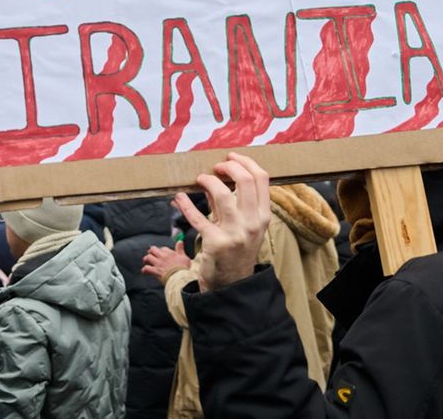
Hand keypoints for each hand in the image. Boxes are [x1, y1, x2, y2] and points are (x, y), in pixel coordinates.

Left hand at [142, 241, 191, 280]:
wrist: (180, 278)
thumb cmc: (184, 269)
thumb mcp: (184, 257)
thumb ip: (180, 249)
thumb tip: (180, 241)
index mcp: (170, 253)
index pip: (163, 248)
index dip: (162, 250)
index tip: (162, 253)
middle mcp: (163, 257)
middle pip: (153, 249)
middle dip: (151, 251)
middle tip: (150, 254)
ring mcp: (158, 264)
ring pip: (148, 257)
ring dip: (146, 259)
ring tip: (146, 261)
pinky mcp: (155, 271)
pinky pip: (146, 268)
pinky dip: (144, 269)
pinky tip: (145, 271)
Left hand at [172, 152, 269, 291]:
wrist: (232, 284)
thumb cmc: (237, 249)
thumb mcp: (243, 226)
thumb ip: (231, 203)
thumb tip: (215, 177)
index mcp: (263, 216)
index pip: (261, 178)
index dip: (245, 162)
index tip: (231, 157)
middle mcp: (253, 223)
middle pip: (246, 181)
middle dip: (229, 166)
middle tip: (216, 166)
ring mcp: (235, 233)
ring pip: (223, 194)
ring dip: (209, 181)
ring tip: (200, 179)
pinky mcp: (215, 243)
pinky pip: (198, 218)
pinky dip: (185, 205)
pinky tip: (179, 198)